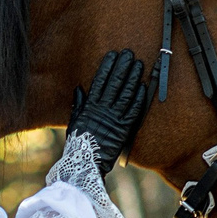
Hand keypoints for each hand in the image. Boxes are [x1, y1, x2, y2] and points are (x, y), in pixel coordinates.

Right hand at [65, 48, 150, 174]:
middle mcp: (102, 109)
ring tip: (138, 64)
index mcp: (89, 106)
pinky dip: (138, 98)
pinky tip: (143, 86)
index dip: (107, 67)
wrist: (85, 164)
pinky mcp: (124, 129)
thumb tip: (80, 88)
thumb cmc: (78, 144)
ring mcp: (114, 118)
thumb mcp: (73, 122)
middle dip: (122, 67)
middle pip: (114, 83)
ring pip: (125, 93)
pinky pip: (133, 111)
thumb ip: (78, 104)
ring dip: (133, 78)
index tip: (112, 55)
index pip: (99, 81)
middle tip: (129, 54)